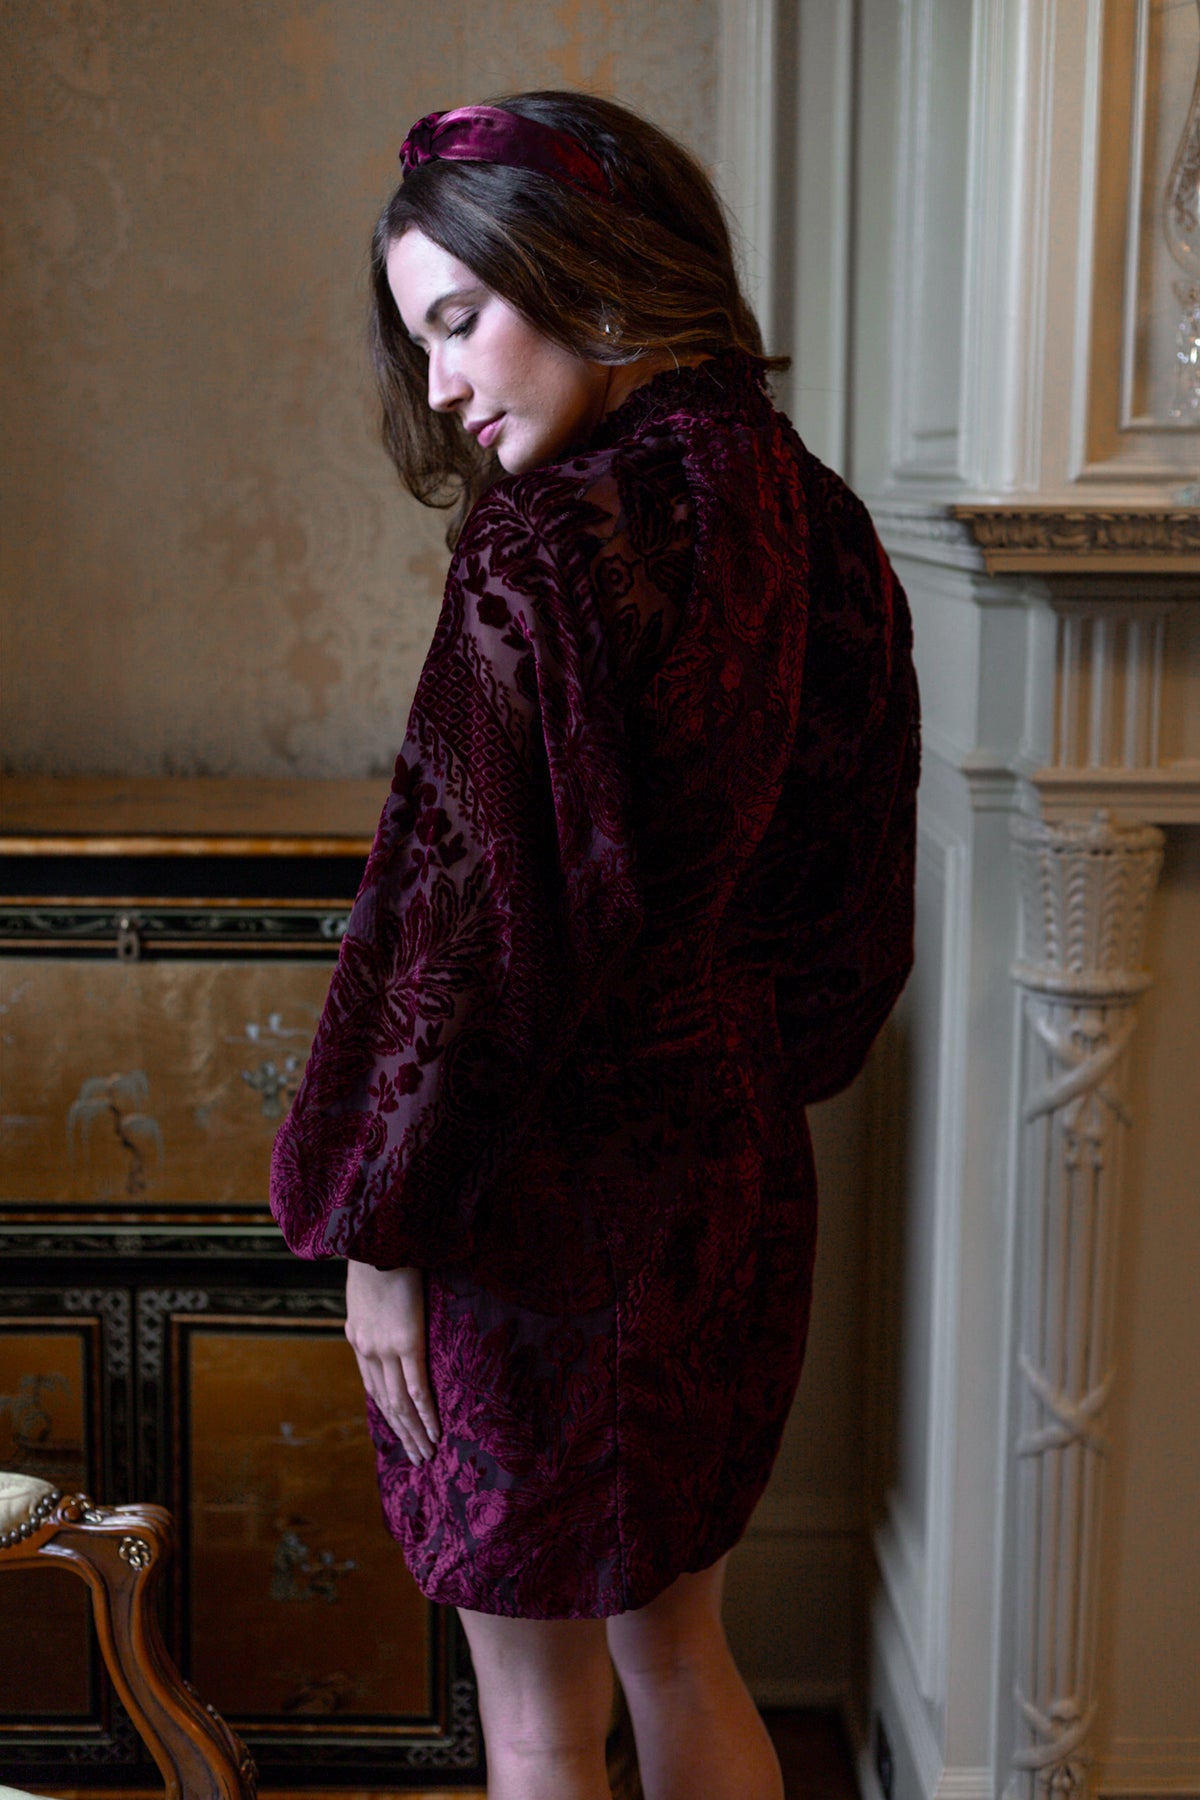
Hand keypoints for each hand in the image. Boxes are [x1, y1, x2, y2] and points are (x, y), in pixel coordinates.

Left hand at [344, 1261, 440, 1466]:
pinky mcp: (406, 1341)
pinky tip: (435, 1430)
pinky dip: (425, 1412)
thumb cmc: (377, 1252)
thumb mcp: (367, 1286)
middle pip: (384, 1403)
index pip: (373, 1385)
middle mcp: (367, 1349)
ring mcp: (385, 1348)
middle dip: (401, 1432)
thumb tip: (388, 1310)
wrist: (377, 1237)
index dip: (387, 1411)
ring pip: (399, 1402)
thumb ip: (374, 1307)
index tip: (399, 1430)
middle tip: (417, 1456)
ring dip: (414, 1431)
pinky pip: (416, 1386)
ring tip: (428, 1452)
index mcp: (358, 1337)